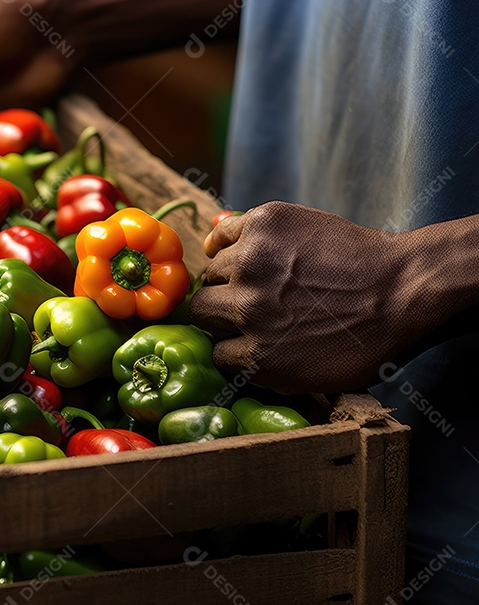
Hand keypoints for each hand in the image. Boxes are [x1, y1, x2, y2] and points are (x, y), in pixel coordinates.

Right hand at [189, 201, 432, 393]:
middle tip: (247, 305)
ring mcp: (252, 263)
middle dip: (222, 312)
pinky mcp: (261, 225)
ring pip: (211, 273)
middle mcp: (246, 309)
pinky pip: (221, 235)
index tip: (246, 335)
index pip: (215, 352)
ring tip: (258, 276)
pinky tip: (242, 249)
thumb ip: (260, 370)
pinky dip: (226, 242)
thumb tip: (226, 357)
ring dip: (229, 277)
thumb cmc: (363, 338)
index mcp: (255, 356)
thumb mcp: (308, 379)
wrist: (403, 288)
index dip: (232, 343)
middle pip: (202, 311)